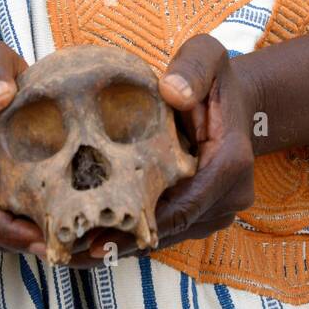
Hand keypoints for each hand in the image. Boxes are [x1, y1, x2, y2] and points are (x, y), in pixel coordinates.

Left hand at [81, 34, 255, 263]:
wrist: (239, 101)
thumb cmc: (215, 78)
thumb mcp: (208, 55)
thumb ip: (193, 67)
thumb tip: (172, 91)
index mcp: (230, 162)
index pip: (183, 206)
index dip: (140, 225)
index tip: (97, 237)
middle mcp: (231, 195)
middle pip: (171, 229)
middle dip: (122, 244)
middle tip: (69, 252)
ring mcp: (221, 209)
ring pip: (169, 236)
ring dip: (124, 246)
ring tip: (70, 253)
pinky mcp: (207, 214)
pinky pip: (170, 230)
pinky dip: (135, 238)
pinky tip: (92, 241)